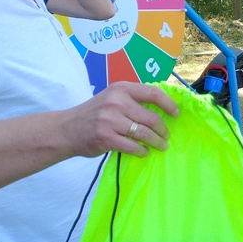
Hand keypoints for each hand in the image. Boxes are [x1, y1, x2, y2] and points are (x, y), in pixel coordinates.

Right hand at [63, 82, 179, 157]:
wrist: (66, 129)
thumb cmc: (94, 114)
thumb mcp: (112, 98)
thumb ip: (132, 100)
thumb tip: (163, 109)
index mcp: (121, 89)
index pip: (153, 94)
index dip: (169, 104)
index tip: (176, 114)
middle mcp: (116, 102)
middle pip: (152, 118)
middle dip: (163, 130)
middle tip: (166, 137)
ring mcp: (110, 120)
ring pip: (145, 134)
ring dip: (157, 142)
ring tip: (161, 146)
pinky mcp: (106, 138)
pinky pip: (133, 147)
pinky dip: (142, 151)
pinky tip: (144, 152)